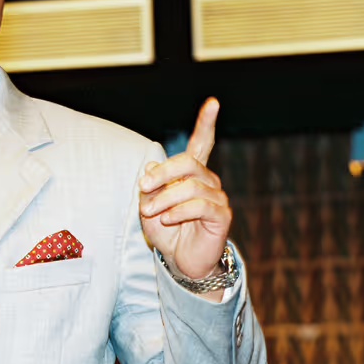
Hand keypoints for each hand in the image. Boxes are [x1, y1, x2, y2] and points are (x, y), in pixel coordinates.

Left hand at [139, 98, 230, 283]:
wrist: (179, 260)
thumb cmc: (165, 229)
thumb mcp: (149, 205)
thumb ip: (150, 185)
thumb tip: (151, 164)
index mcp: (191, 173)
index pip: (202, 143)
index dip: (206, 123)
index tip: (213, 103)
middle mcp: (208, 180)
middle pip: (188, 162)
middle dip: (162, 172)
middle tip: (142, 187)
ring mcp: (217, 198)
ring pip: (190, 186)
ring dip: (164, 198)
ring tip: (150, 211)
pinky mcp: (221, 216)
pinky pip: (199, 205)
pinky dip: (177, 211)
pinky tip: (167, 220)